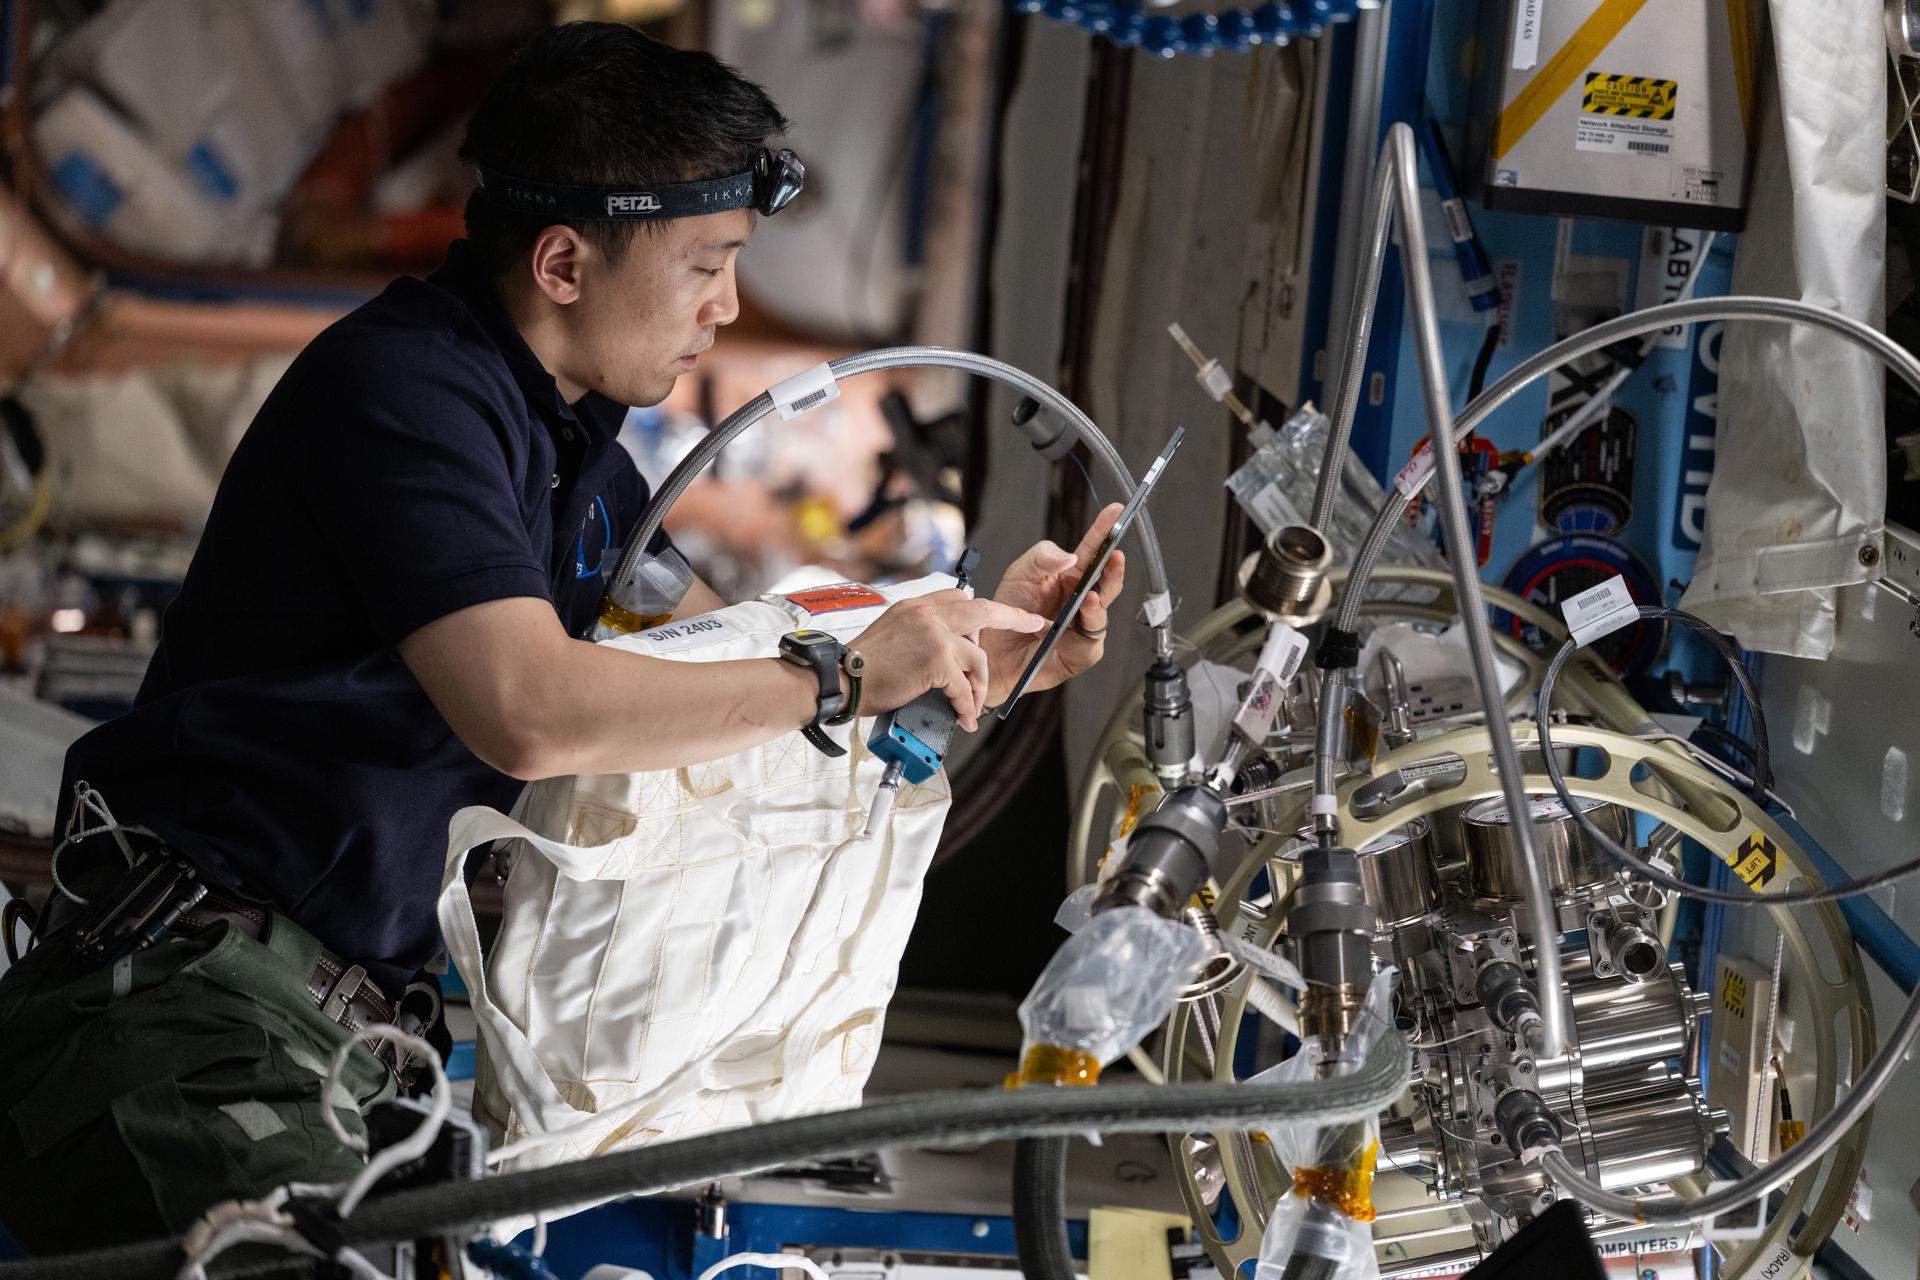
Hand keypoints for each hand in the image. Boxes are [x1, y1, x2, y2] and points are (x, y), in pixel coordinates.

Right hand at [849, 590, 1044, 730]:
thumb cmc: (858, 668)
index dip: (980, 609)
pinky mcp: (936, 660)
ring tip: (971, 704)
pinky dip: (966, 706)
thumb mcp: (889, 634)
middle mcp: (926, 614)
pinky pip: (963, 687)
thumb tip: (941, 651)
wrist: (840, 680)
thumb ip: (917, 633)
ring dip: (979, 686)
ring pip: (976, 657)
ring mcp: (934, 635)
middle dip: (1014, 616)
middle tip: (1033, 622)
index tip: (998, 614)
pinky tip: (963, 717)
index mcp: (914, 606)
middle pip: (982, 610)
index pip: (957, 596)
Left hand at [981, 503, 1127, 703]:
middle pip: (1106, 579)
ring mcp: (1084, 625)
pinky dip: (1089, 622)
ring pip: (1103, 607)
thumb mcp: (1020, 573)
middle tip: (1115, 554)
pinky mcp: (1082, 651)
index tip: (1117, 512)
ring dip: (1101, 596)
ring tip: (1091, 592)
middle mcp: (1081, 599)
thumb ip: (1042, 557)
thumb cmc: (1006, 613)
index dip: (1105, 531)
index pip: (1092, 550)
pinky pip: (1092, 637)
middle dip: (1114, 567)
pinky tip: (1083, 610)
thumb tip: (1071, 557)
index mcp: (1070, 576)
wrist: (990, 652)